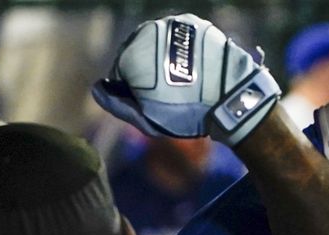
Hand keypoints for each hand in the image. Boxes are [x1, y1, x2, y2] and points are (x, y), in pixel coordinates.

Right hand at [92, 13, 279, 145]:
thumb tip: (96, 90)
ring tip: (184, 78)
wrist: (232, 96)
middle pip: (137, 52)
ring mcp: (172, 23)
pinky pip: (179, 35)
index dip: (134, 92)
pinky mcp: (193, 21)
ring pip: (157, 42)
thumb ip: (117, 104)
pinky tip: (195, 66)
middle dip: (147, 70)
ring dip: (164, 56)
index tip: (153, 104)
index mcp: (131, 55)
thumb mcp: (148, 119)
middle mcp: (147, 32)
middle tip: (170, 92)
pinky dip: (182, 48)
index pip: (119, 73)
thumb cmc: (187, 112)